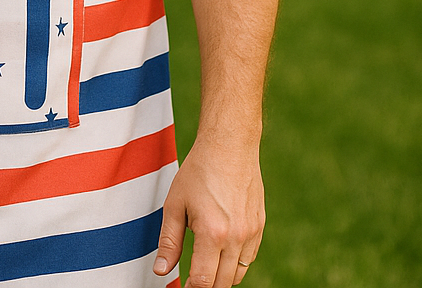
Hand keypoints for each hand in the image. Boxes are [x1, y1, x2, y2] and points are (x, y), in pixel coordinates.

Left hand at [154, 137, 264, 287]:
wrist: (229, 146)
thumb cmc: (198, 172)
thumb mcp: (175, 204)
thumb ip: (169, 241)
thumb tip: (162, 272)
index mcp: (212, 234)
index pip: (203, 281)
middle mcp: (236, 238)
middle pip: (222, 283)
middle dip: (205, 285)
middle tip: (191, 279)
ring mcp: (251, 234)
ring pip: (238, 275)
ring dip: (221, 276)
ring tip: (204, 266)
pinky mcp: (259, 227)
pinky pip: (248, 259)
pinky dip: (235, 263)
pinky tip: (221, 251)